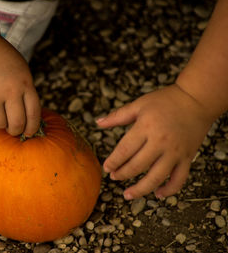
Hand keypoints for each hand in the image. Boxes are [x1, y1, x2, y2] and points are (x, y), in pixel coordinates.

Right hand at [0, 36, 40, 136]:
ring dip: (1, 125)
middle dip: (16, 130)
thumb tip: (28, 120)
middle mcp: (10, 91)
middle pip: (17, 124)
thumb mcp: (22, 71)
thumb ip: (26, 92)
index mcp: (25, 84)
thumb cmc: (3, 58)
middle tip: (13, 129)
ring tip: (0, 118)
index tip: (29, 132)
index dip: (32, 128)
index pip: (34, 114)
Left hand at [96, 84, 213, 199]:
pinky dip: (169, 190)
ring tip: (127, 194)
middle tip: (114, 178)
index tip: (106, 168)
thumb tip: (97, 122)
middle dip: (122, 174)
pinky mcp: (188, 158)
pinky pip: (179, 179)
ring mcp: (175, 152)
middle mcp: (161, 142)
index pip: (125, 150)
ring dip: (140, 189)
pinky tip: (157, 194)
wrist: (196, 100)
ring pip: (156, 177)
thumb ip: (117, 116)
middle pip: (137, 166)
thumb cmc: (165, 100)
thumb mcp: (139, 104)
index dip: (113, 161)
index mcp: (146, 127)